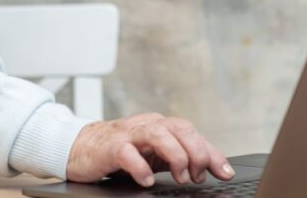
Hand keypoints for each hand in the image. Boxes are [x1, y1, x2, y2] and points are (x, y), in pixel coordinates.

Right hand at [66, 114, 235, 186]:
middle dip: (195, 152)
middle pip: (179, 128)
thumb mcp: (155, 155)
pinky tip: (147, 181)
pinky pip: (127, 152)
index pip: (192, 133)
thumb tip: (214, 170)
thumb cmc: (121, 150)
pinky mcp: (110, 147)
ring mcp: (129, 134)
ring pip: (157, 134)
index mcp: (161, 126)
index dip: (212, 152)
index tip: (225, 173)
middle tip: (198, 176)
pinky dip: (140, 166)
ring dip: (175, 156)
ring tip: (181, 177)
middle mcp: (147, 125)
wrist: (81, 147)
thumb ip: (182, 159)